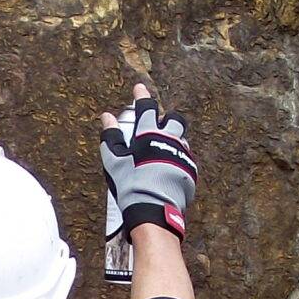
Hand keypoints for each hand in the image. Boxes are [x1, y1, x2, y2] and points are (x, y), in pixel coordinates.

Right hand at [102, 84, 195, 249]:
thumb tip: (107, 117)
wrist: (154, 209)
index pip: (146, 108)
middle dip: (167, 118)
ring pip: (181, 139)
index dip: (141, 96)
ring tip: (161, 152)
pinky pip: (186, 158)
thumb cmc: (131, 185)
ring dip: (172, 140)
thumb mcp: (114, 161)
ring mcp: (182, 154)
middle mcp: (169, 140)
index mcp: (149, 134)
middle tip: (158, 125)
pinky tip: (168, 169)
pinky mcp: (191, 170)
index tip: (139, 89)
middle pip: (174, 119)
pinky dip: (177, 159)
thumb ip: (111, 137)